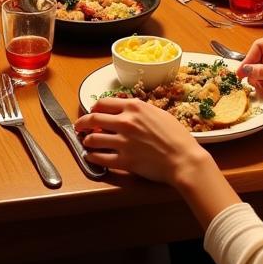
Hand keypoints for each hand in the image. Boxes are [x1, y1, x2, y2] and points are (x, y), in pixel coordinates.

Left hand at [74, 97, 206, 183]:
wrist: (183, 158)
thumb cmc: (176, 136)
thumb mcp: (158, 113)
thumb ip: (140, 110)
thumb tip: (127, 110)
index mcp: (134, 107)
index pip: (103, 103)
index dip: (93, 108)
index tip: (91, 112)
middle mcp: (125, 122)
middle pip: (93, 119)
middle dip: (82, 123)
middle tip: (78, 126)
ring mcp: (123, 142)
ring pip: (93, 139)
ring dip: (86, 141)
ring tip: (86, 142)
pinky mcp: (124, 160)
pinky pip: (101, 158)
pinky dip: (92, 157)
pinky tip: (90, 157)